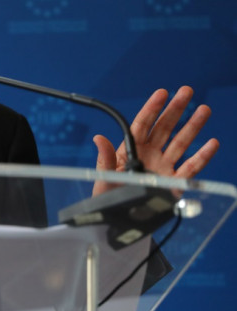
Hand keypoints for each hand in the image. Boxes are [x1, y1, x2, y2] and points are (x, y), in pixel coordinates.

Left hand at [93, 86, 218, 194]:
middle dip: (176, 109)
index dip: (152, 108)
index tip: (162, 93)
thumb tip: (98, 138)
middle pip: (165, 128)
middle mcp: (149, 154)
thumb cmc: (107, 196)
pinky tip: (212, 143)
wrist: (118, 219)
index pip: (143, 124)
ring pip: (181, 142)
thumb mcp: (103, 177)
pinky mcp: (174, 183)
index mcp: (131, 149)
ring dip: (193, 126)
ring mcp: (163, 167)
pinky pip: (190, 168)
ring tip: (204, 109)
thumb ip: (106, 158)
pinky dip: (202, 157)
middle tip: (187, 91)